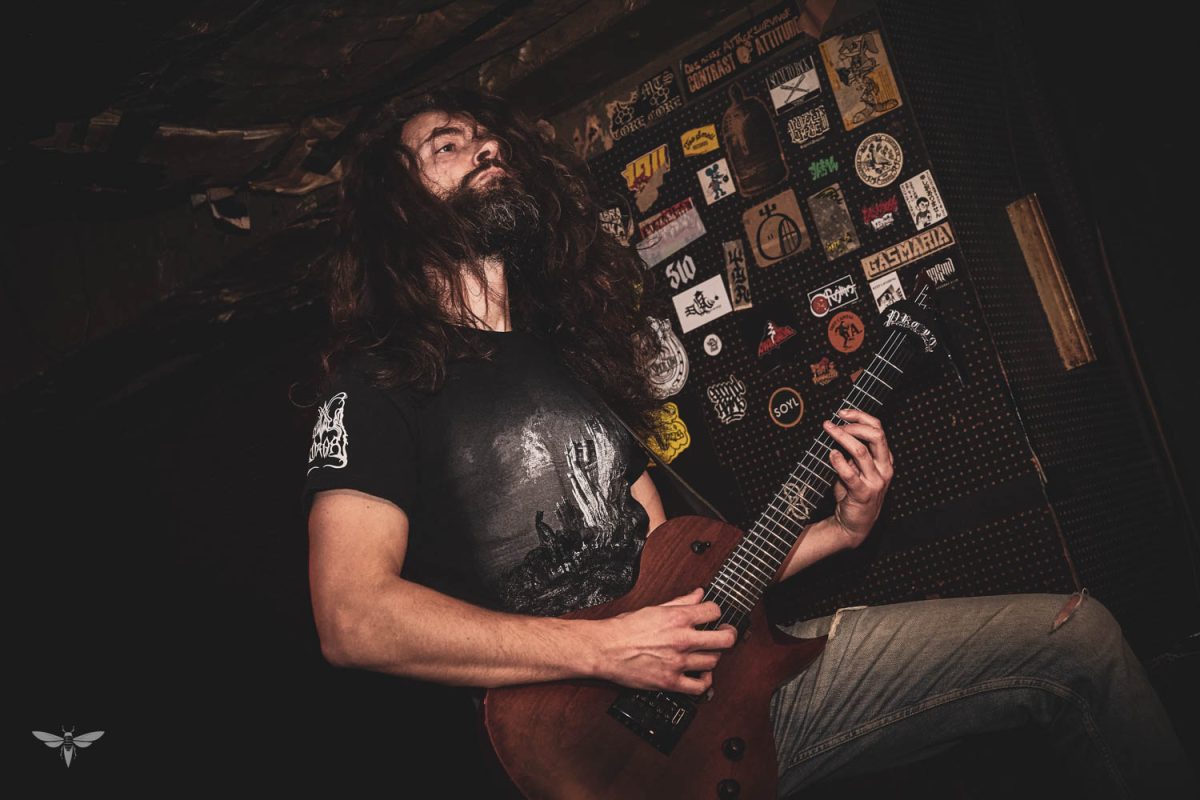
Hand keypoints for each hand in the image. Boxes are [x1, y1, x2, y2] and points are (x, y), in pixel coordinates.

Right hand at [593, 588, 737, 693]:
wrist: (605, 649)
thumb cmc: (624, 629)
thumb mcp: (655, 609)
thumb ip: (680, 602)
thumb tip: (698, 594)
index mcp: (678, 618)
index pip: (714, 611)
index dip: (716, 612)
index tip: (715, 615)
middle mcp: (682, 639)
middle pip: (724, 639)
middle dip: (729, 635)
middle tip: (726, 634)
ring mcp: (678, 662)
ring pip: (713, 661)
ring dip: (713, 656)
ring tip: (707, 653)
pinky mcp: (670, 681)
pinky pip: (699, 686)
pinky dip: (705, 682)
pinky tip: (702, 675)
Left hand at [822, 408, 893, 548]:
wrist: (854, 523)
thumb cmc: (853, 493)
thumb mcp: (856, 468)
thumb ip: (852, 452)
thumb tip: (836, 429)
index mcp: (885, 459)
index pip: (878, 429)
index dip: (860, 417)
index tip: (842, 413)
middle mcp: (884, 468)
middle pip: (875, 435)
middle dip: (853, 425)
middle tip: (834, 423)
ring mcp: (876, 482)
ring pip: (861, 451)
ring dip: (842, 437)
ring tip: (828, 431)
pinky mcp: (863, 494)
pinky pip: (850, 474)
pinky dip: (839, 461)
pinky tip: (830, 454)